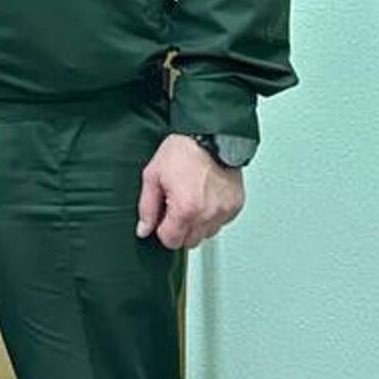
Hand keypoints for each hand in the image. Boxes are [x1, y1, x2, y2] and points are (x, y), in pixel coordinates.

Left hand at [136, 135, 244, 250]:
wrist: (211, 135)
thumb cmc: (183, 151)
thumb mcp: (153, 175)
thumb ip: (147, 207)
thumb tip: (144, 229)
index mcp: (185, 210)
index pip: (170, 241)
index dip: (162, 229)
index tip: (162, 216)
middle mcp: (208, 215)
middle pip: (189, 242)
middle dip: (179, 229)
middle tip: (175, 205)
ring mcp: (224, 212)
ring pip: (206, 234)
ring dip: (197, 224)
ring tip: (191, 198)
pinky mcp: (235, 206)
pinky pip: (221, 222)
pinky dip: (212, 215)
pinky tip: (205, 197)